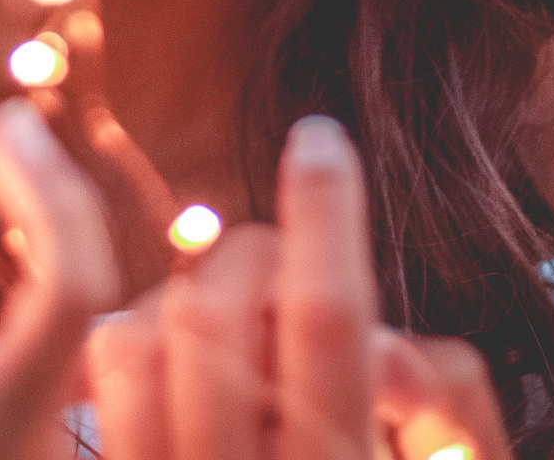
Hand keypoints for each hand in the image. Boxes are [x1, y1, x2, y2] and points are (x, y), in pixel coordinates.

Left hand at [85, 116, 515, 459]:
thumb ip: (446, 415)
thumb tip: (396, 341)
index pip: (327, 322)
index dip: (326, 214)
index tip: (320, 138)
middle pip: (223, 312)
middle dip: (250, 250)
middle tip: (278, 245)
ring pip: (150, 334)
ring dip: (190, 296)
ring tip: (227, 310)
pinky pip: (107, 382)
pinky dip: (130, 343)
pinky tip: (160, 356)